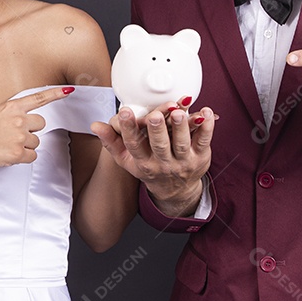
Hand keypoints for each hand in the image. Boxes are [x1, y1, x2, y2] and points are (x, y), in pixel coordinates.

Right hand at [0, 87, 72, 171]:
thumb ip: (12, 114)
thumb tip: (25, 121)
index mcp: (12, 107)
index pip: (39, 98)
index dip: (56, 94)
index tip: (68, 90)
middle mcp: (18, 120)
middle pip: (41, 124)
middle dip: (32, 130)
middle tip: (14, 134)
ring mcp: (19, 137)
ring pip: (36, 142)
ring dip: (26, 145)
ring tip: (6, 145)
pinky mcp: (17, 153)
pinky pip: (32, 156)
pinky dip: (23, 157)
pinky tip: (8, 154)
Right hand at [91, 100, 214, 217]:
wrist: (175, 189)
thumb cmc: (149, 168)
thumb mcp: (127, 159)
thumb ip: (111, 140)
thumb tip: (95, 125)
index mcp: (143, 162)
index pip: (134, 145)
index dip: (128, 129)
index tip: (124, 112)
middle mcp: (163, 163)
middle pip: (159, 145)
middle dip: (156, 129)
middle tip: (154, 115)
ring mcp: (183, 161)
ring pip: (182, 143)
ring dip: (181, 126)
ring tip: (178, 111)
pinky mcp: (201, 157)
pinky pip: (204, 140)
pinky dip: (206, 126)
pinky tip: (205, 112)